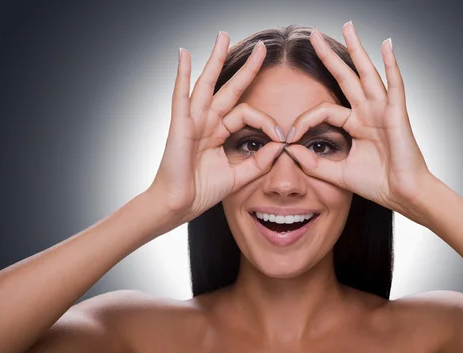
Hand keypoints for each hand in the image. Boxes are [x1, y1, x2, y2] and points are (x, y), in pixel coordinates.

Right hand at [147, 33, 284, 225]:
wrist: (179, 205)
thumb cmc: (202, 191)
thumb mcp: (239, 176)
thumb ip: (259, 162)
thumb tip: (281, 147)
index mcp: (219, 132)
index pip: (247, 114)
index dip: (267, 122)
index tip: (283, 136)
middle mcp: (207, 122)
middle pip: (228, 87)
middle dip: (246, 68)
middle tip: (263, 48)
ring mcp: (193, 121)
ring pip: (206, 83)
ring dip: (216, 59)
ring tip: (223, 37)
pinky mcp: (180, 125)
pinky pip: (181, 96)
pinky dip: (182, 74)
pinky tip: (184, 55)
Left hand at [284, 23, 435, 218]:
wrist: (402, 195)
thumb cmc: (376, 185)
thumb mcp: (337, 173)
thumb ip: (313, 163)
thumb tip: (289, 151)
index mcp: (355, 125)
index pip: (323, 110)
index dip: (304, 120)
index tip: (288, 137)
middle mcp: (368, 113)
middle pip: (345, 77)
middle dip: (329, 56)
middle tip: (313, 35)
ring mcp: (382, 110)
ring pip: (367, 73)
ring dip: (357, 50)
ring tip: (348, 27)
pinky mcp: (397, 113)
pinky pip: (394, 85)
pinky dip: (391, 65)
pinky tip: (387, 45)